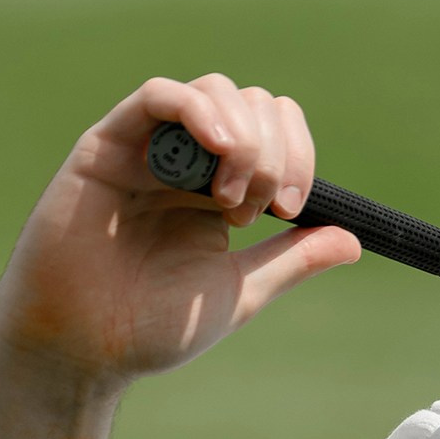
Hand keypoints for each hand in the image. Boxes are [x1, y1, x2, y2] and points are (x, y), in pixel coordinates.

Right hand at [0, 75, 359, 403]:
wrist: (85, 347)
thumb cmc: (152, 326)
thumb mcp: (241, 291)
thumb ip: (291, 260)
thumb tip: (354, 240)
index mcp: (219, 189)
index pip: (275, 131)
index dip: (298, 154)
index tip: (295, 206)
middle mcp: (186, 162)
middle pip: (254, 104)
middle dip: (275, 151)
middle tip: (259, 209)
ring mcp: (148, 149)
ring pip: (214, 92)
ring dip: (243, 136)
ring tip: (229, 198)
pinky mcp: (108, 145)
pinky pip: (158, 95)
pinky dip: (197, 109)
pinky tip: (219, 147)